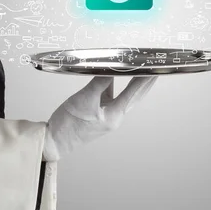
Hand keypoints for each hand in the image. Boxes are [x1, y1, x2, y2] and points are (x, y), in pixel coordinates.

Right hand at [42, 76, 157, 160]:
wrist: (54, 141)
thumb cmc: (68, 124)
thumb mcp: (84, 99)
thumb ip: (99, 82)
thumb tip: (111, 69)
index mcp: (114, 116)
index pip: (133, 93)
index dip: (144, 79)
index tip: (154, 68)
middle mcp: (114, 117)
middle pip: (134, 97)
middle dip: (145, 82)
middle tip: (156, 69)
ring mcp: (107, 116)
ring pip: (124, 97)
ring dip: (132, 84)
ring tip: (141, 70)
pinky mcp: (99, 113)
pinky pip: (110, 97)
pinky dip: (114, 86)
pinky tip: (115, 76)